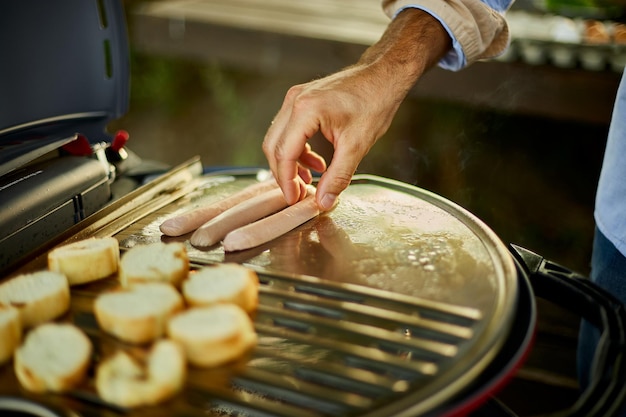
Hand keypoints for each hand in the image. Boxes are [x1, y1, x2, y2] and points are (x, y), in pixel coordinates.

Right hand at [262, 8, 450, 209]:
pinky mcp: (301, 100)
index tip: (294, 199)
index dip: (286, 181)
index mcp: (305, 110)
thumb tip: (323, 201)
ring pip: (279, 140)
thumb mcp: (357, 145)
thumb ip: (338, 176)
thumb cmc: (374, 101)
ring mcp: (295, 98)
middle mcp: (294, 101)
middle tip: (299, 194)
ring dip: (290, 164)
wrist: (384, 75)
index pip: (283, 154)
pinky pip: (289, 131)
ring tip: (308, 181)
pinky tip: (316, 163)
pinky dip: (298, 151)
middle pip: (274, 147)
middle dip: (284, 175)